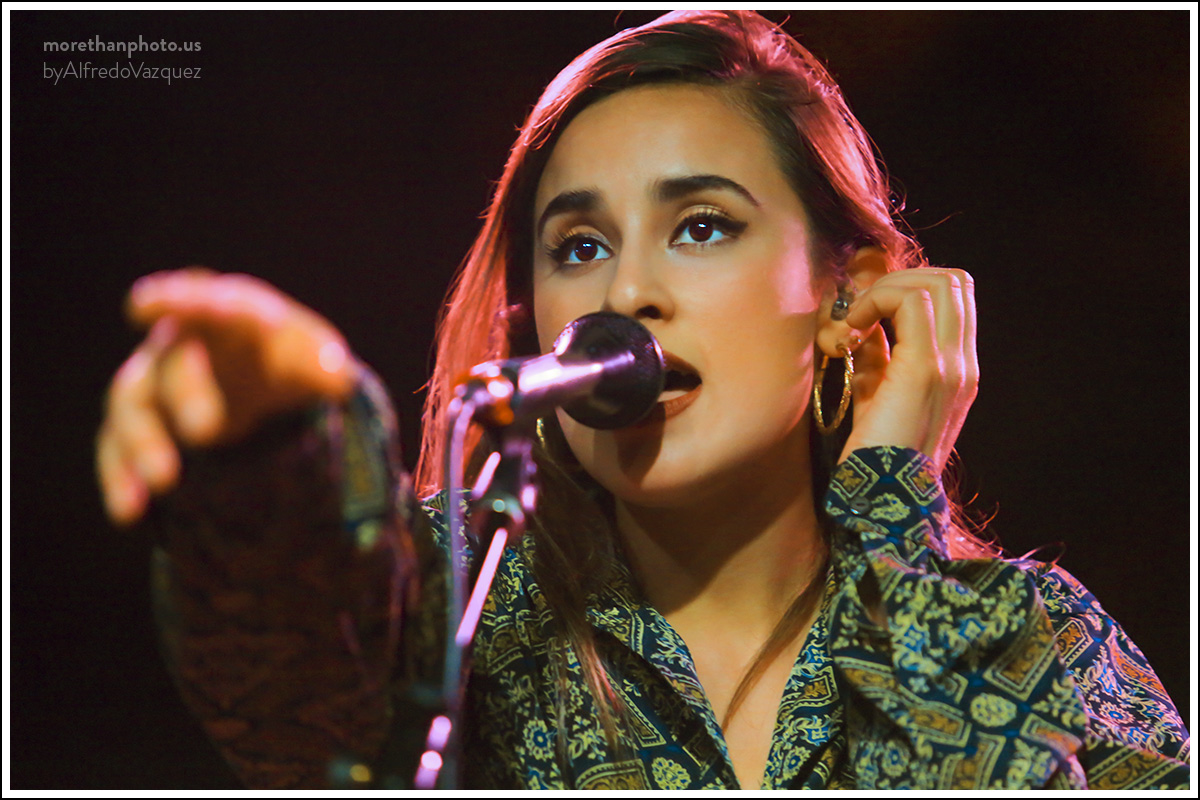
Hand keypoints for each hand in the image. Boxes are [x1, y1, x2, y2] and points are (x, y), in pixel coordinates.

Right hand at [96, 268, 356, 526]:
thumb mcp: (314, 357)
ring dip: (143, 441)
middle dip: (186, 392)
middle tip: (207, 432)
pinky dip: (121, 477)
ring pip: (133, 403)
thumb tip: (336, 379)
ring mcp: (153, 381)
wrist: (263, 381)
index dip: (178, 301)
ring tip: (165, 481)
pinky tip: (130, 512)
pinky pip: (116, 448)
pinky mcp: (137, 424)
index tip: (143, 305)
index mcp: (228, 314)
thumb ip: (322, 364)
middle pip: (175, 361)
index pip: (207, 302)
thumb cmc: (286, 357)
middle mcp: (182, 342)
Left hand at [838, 267, 978, 471]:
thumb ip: (877, 354)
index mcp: (958, 368)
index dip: (909, 287)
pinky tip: (850, 330)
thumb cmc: (874, 452)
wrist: (885, 499)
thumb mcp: (875, 392)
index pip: (955, 296)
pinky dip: (875, 301)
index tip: (866, 310)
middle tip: (860, 309)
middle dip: (899, 278)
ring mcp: (951, 365)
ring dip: (886, 288)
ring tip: (854, 321)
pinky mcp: (926, 370)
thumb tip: (859, 319)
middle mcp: (964, 363)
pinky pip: (911, 302)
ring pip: (937, 282)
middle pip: (954, 280)